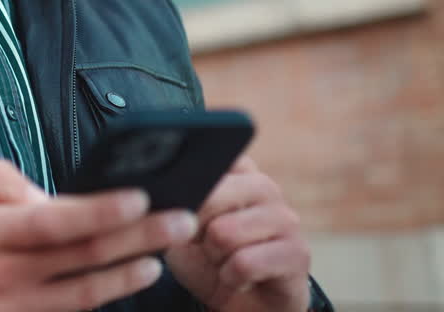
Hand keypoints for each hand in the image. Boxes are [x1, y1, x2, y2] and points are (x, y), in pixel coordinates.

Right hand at [0, 161, 198, 311]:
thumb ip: (2, 182)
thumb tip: (50, 195)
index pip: (53, 220)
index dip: (99, 210)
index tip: (140, 196)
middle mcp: (6, 272)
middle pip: (82, 256)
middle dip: (138, 237)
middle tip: (181, 222)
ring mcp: (15, 308)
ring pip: (84, 294)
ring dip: (128, 276)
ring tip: (160, 259)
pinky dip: (102, 300)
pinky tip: (128, 282)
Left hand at [165, 156, 311, 311]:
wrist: (239, 304)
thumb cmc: (207, 259)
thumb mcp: (179, 227)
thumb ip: (173, 202)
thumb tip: (161, 189)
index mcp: (236, 172)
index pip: (207, 162)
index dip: (187, 193)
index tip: (187, 213)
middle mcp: (264, 186)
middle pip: (210, 196)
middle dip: (195, 230)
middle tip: (203, 244)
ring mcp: (285, 218)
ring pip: (224, 233)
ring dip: (214, 257)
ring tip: (223, 260)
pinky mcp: (297, 252)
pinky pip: (244, 263)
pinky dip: (231, 278)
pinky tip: (239, 278)